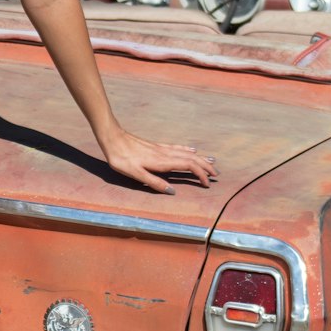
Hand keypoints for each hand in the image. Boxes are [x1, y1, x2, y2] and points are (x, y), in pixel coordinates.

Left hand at [99, 128, 216, 194]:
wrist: (112, 138)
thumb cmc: (121, 159)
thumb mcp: (136, 175)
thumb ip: (154, 183)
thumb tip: (173, 191)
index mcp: (162, 162)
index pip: (188, 166)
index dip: (200, 174)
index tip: (208, 184)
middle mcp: (165, 154)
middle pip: (191, 159)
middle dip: (206, 166)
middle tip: (217, 174)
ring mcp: (162, 148)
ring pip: (186, 153)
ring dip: (200, 158)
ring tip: (212, 162)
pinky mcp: (156, 146)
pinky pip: (177, 148)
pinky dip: (188, 150)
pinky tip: (192, 150)